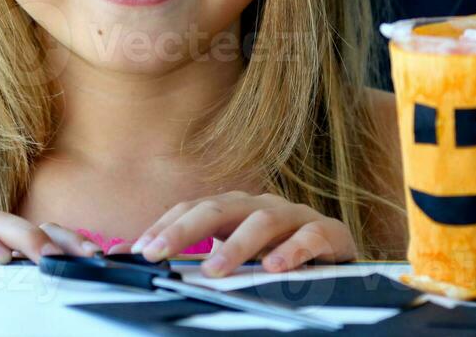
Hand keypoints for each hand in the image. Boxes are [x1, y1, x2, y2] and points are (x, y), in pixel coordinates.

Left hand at [132, 191, 357, 277]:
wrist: (339, 259)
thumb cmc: (278, 257)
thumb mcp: (236, 259)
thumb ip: (198, 259)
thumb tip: (140, 264)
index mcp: (235, 209)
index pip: (192, 210)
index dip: (164, 227)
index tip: (136, 251)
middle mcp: (260, 205)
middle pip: (218, 209)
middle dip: (184, 231)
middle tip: (158, 254)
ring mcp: (294, 216)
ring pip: (261, 221)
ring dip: (236, 246)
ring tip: (213, 270)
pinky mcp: (328, 232)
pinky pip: (310, 236)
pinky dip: (292, 250)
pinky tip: (275, 268)